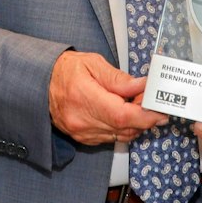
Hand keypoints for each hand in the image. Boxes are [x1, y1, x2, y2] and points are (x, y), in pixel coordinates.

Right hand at [48, 50, 167, 144]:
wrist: (40, 83)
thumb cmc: (64, 70)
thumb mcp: (93, 63)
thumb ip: (119, 78)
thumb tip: (143, 86)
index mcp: (84, 98)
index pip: (122, 116)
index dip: (146, 115)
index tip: (160, 110)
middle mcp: (82, 121)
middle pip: (125, 128)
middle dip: (145, 117)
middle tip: (153, 102)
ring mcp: (82, 133)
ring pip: (121, 136)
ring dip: (136, 123)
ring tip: (139, 105)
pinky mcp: (83, 139)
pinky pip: (111, 138)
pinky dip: (123, 128)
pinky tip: (125, 113)